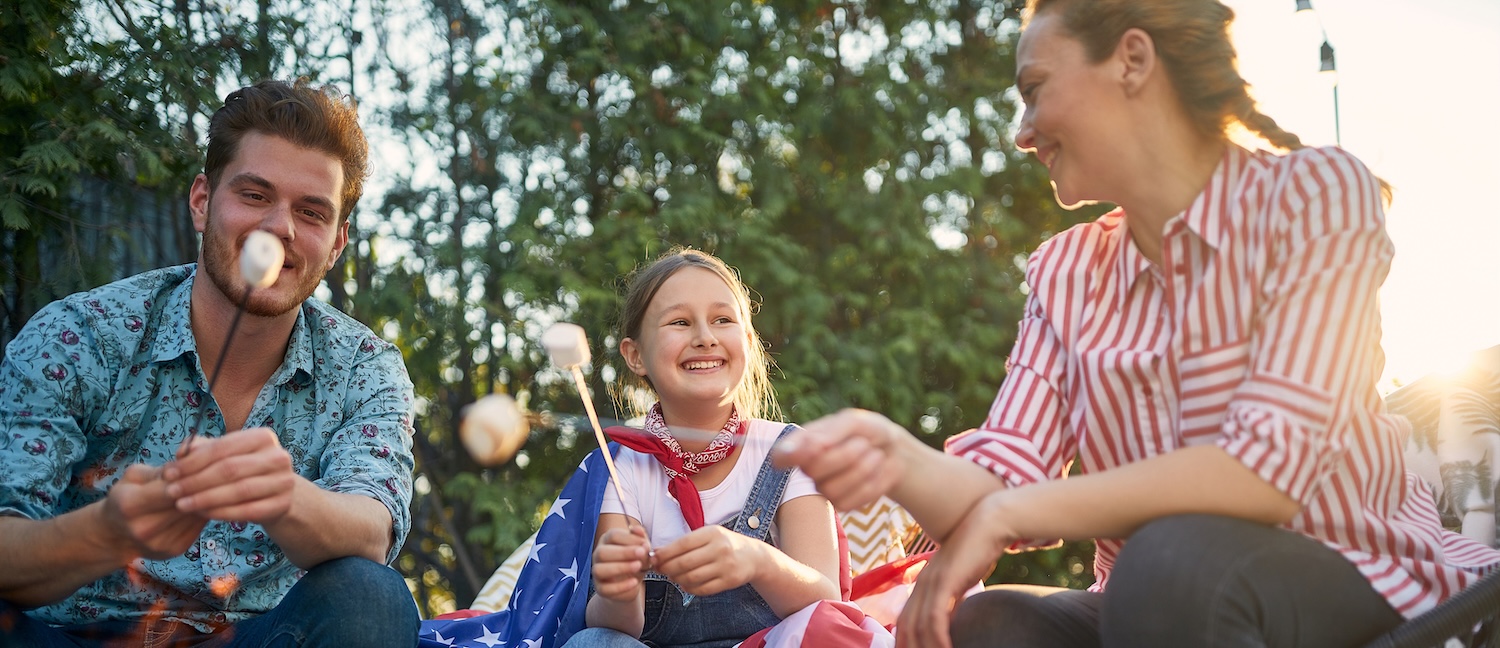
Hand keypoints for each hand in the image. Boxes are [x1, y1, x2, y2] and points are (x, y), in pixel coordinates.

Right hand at [102, 463, 207, 560]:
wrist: (116, 534)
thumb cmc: (127, 496)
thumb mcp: (134, 477)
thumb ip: (160, 470)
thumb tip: (188, 460)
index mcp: (129, 505)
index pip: (167, 488)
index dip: (187, 476)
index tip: (202, 463)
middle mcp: (144, 528)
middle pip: (184, 502)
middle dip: (201, 486)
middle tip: (218, 470)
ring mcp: (160, 542)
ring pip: (196, 514)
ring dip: (208, 499)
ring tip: (216, 483)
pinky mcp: (175, 549)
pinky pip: (198, 525)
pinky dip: (206, 511)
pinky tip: (209, 500)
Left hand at [162, 427, 295, 523]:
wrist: (275, 492)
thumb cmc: (243, 469)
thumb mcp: (225, 454)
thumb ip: (201, 450)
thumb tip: (181, 453)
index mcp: (263, 437)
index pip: (222, 448)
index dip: (192, 461)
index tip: (168, 473)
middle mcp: (278, 457)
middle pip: (230, 469)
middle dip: (196, 481)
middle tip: (172, 492)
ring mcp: (284, 482)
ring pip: (239, 491)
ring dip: (205, 499)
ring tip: (182, 505)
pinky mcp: (282, 505)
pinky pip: (247, 511)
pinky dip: (222, 513)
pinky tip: (202, 514)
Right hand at [592, 524, 650, 601]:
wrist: (632, 583)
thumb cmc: (636, 560)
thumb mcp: (642, 549)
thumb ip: (641, 539)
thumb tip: (639, 530)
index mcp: (607, 541)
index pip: (612, 535)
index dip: (629, 539)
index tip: (645, 544)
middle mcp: (598, 554)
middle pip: (603, 551)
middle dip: (624, 552)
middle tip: (642, 553)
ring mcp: (597, 572)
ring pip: (599, 569)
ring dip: (620, 567)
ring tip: (638, 566)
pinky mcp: (600, 588)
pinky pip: (605, 588)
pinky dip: (621, 586)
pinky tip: (635, 582)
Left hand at [652, 525, 761, 596]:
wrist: (753, 556)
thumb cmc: (724, 544)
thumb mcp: (709, 535)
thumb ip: (686, 543)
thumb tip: (657, 552)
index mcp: (712, 533)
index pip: (682, 544)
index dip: (665, 553)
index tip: (654, 558)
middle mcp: (720, 548)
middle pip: (684, 563)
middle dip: (667, 568)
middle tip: (660, 570)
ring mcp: (725, 566)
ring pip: (691, 578)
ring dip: (676, 579)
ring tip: (672, 576)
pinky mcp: (729, 581)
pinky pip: (702, 589)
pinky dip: (689, 588)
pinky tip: (685, 584)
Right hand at [772, 408, 908, 511]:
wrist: (895, 451)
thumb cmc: (869, 431)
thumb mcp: (852, 422)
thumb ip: (828, 433)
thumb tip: (805, 447)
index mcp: (805, 443)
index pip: (780, 455)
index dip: (787, 455)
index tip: (806, 449)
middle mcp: (809, 467)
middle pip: (811, 471)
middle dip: (844, 456)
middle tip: (863, 443)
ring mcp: (824, 487)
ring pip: (831, 489)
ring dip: (861, 470)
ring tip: (875, 455)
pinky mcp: (843, 503)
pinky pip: (851, 501)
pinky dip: (871, 484)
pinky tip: (877, 471)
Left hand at [896, 492, 1015, 647]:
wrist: (988, 523)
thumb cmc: (978, 551)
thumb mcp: (961, 580)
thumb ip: (952, 599)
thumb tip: (949, 619)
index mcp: (923, 584)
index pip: (904, 620)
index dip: (903, 641)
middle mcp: (922, 584)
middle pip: (905, 626)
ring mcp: (931, 582)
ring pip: (918, 626)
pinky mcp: (944, 582)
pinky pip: (935, 618)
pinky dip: (937, 638)